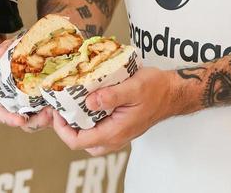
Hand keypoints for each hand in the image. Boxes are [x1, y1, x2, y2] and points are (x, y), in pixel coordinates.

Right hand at [0, 35, 53, 132]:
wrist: (51, 51)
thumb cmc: (29, 53)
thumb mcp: (18, 47)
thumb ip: (7, 48)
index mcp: (8, 94)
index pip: (1, 113)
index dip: (8, 118)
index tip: (20, 119)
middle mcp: (22, 105)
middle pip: (25, 122)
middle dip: (36, 122)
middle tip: (47, 113)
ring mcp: (38, 107)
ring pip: (41, 122)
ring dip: (49, 120)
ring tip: (57, 110)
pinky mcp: (53, 105)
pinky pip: (55, 117)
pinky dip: (59, 115)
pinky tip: (65, 107)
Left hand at [50, 67, 179, 155]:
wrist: (173, 93)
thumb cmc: (156, 89)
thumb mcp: (134, 87)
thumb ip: (111, 95)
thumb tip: (89, 101)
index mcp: (115, 131)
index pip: (78, 141)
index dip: (61, 128)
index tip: (57, 110)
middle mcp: (115, 137)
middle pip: (80, 143)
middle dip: (66, 127)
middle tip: (62, 108)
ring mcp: (118, 134)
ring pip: (89, 138)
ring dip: (77, 124)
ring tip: (71, 105)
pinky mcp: (119, 127)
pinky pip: (98, 130)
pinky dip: (87, 120)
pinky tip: (86, 103)